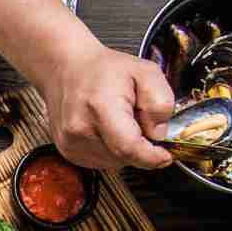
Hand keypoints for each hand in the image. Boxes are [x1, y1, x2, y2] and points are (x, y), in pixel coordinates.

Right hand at [39, 39, 175, 171]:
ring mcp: (71, 143)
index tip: (164, 156)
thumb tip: (159, 133)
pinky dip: (111, 150)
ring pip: (114, 162)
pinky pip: (102, 161)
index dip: (150, 157)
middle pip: (124, 156)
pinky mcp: (68, 151)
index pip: (128, 147)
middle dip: (140, 145)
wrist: (67, 68)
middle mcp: (80, 129)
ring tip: (119, 121)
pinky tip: (107, 130)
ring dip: (125, 148)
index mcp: (100, 106)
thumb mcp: (145, 71)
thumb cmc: (103, 70)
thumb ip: (160, 101)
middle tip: (137, 119)